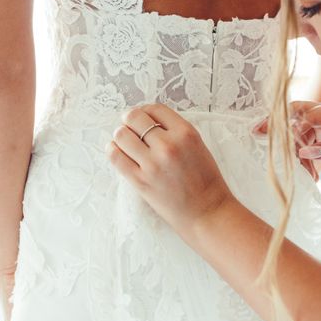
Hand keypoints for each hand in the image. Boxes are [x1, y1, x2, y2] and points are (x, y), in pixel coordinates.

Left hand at [106, 104, 235, 237]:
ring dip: (120, 135)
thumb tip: (149, 120)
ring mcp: (153, 164)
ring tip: (125, 140)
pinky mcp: (140, 181)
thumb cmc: (205, 181)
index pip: (155, 109)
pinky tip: (117, 151)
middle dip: (129, 119)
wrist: (207, 212)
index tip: (142, 116)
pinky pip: (116, 157)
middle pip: (135, 118)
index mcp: (186, 133)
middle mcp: (168, 145)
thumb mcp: (198, 146)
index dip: (145, 110)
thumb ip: (176, 131)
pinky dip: (113, 150)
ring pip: (122, 135)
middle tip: (129, 125)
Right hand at [253, 100, 320, 172]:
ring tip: (308, 175)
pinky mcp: (316, 134)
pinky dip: (304, 161)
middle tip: (257, 131)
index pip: (311, 113)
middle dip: (277, 124)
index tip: (288, 142)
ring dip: (298, 156)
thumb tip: (307, 152)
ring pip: (297, 135)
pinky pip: (302, 146)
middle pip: (296, 114)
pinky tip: (311, 175)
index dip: (296, 126)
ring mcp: (320, 122)